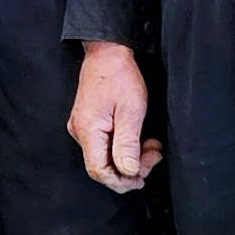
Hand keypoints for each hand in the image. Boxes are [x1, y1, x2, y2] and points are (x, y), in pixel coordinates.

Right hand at [68, 41, 162, 192]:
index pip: (99, 171)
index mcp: (88, 130)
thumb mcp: (131, 111)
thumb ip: (128, 144)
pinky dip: (123, 147)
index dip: (121, 181)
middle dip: (131, 168)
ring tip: (152, 147)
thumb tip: (128, 171)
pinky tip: (139, 140)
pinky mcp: (88, 123)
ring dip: (130, 157)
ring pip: (105, 156)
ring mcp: (82, 127)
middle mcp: (80, 132)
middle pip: (102, 166)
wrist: (107, 53)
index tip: (142, 178)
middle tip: (154, 157)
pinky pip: (104, 145)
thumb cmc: (119, 76)